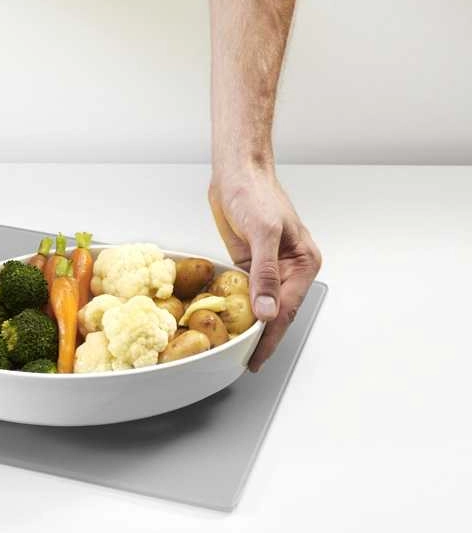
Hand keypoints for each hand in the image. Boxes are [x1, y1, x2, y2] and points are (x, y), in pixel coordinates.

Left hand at [209, 162, 321, 371]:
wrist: (235, 172)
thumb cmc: (255, 192)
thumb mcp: (263, 232)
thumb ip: (266, 272)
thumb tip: (267, 310)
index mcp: (303, 263)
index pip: (286, 309)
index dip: (271, 335)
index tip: (257, 356)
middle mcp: (289, 270)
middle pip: (277, 313)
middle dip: (262, 337)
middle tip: (244, 361)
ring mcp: (268, 269)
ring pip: (262, 307)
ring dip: (251, 326)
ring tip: (236, 350)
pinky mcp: (250, 265)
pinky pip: (246, 294)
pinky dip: (239, 310)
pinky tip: (229, 324)